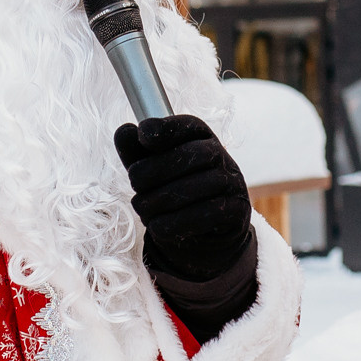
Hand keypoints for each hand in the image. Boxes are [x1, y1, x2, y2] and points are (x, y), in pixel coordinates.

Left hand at [115, 115, 251, 282]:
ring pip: (199, 187)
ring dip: (161, 199)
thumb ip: (136, 152)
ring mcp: (232, 184)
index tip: (143, 134)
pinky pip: (207, 214)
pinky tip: (157, 226)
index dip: (167, 127)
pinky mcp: (236, 211)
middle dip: (157, 168)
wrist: (200, 235)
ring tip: (142, 208)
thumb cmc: (171, 192)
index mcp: (201, 139)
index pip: (189, 125)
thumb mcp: (150, 170)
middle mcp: (222, 157)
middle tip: (134, 183)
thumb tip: (124, 131)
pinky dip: (175, 222)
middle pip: (195, 154)